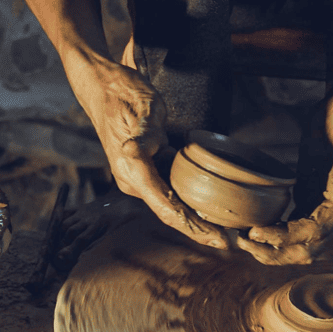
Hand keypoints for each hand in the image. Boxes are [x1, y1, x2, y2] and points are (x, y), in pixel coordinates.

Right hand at [69, 56, 230, 250]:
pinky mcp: (143, 173)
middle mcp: (133, 181)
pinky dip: (189, 204)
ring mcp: (137, 180)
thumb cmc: (125, 94)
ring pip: (170, 205)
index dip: (193, 227)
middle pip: (170, 213)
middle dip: (199, 230)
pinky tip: (208, 212)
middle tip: (229, 243)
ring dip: (196, 220)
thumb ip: (142, 137)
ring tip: (225, 233)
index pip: (167, 207)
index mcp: (132, 171)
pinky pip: (168, 193)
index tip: (217, 239)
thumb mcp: (142, 110)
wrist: (103, 88)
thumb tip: (132, 152)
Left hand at [239, 0, 332, 264]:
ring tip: (244, 241)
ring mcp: (329, 201)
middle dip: (277, 251)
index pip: (317, 235)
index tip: (257, 234)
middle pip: (309, 246)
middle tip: (243, 245)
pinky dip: (277, 229)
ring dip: (275, 245)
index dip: (286, 241)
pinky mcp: (315, 191)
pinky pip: (297, 221)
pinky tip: (254, 226)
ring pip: (302, 238)